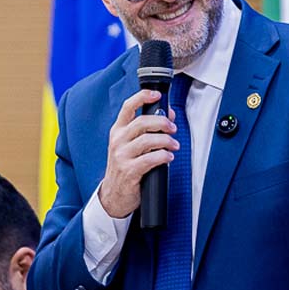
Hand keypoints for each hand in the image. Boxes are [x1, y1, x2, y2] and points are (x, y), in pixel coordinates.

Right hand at [98, 89, 178, 217]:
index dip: (143, 97)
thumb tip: (168, 115)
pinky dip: (163, 157)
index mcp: (118, 131)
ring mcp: (121, 156)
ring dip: (166, 141)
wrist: (114, 194)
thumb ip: (147, 130)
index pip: (128, 107)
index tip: (157, 95)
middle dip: (162, 122)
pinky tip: (168, 158)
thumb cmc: (125, 167)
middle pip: (142, 122)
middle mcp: (118, 141)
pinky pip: (149, 159)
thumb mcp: (131, 145)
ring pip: (147, 140)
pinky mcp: (129, 171)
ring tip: (174, 145)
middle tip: (173, 128)